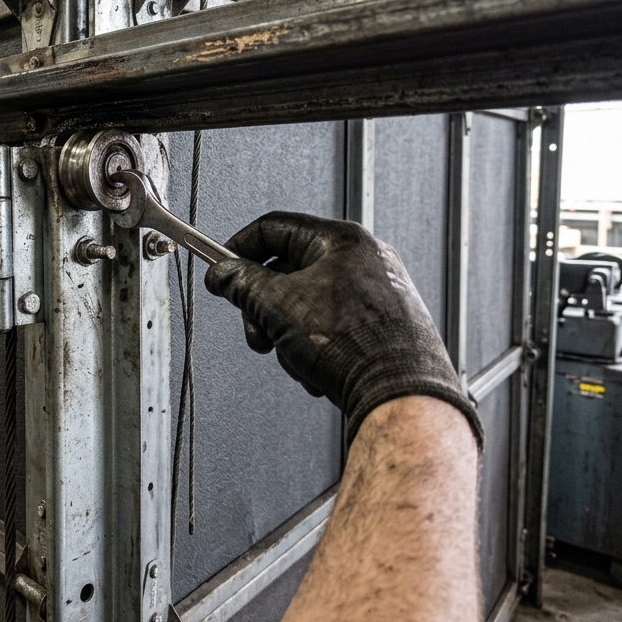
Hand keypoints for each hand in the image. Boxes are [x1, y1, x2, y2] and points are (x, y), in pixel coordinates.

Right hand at [204, 212, 481, 447]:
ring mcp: (376, 292)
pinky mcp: (382, 324)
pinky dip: (314, 346)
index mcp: (341, 240)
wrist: (399, 394)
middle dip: (263, 307)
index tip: (222, 271)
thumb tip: (224, 274)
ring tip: (293, 356)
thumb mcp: (276, 305)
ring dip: (287, 333)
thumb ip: (242, 283)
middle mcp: (363, 259)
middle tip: (255, 328)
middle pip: (288, 270)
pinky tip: (315, 368)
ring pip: (306, 303)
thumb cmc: (354, 346)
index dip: (238, 249)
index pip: (273, 228)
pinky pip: (330, 325)